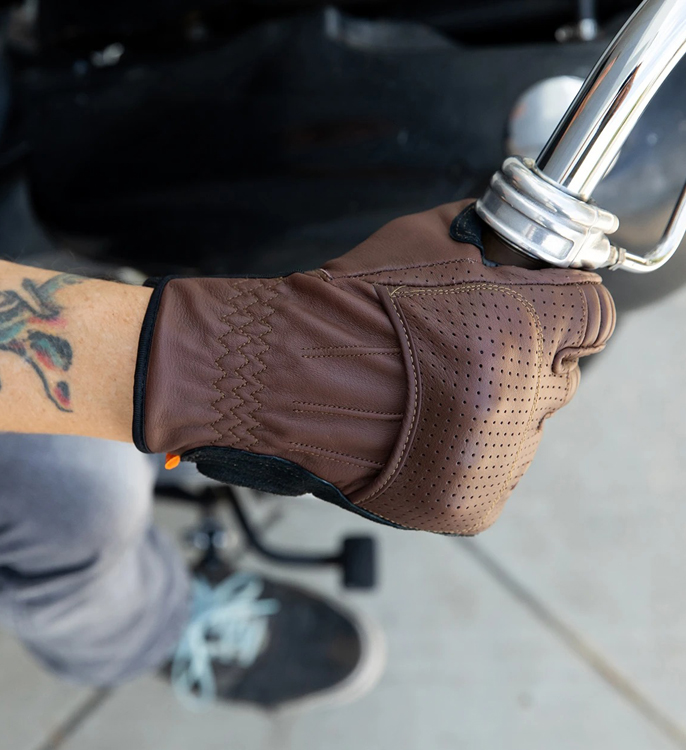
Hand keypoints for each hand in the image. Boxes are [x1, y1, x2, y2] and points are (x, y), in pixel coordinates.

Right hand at [134, 200, 614, 533]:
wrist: (281, 375)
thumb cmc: (347, 305)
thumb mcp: (426, 237)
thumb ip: (491, 234)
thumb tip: (519, 236)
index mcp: (522, 331)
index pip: (592, 314)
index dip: (555, 303)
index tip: (530, 301)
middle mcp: (522, 403)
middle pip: (557, 375)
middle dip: (518, 358)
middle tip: (460, 351)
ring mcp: (497, 461)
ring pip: (521, 426)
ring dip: (490, 410)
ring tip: (428, 395)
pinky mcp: (470, 505)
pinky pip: (490, 470)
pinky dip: (465, 452)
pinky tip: (422, 430)